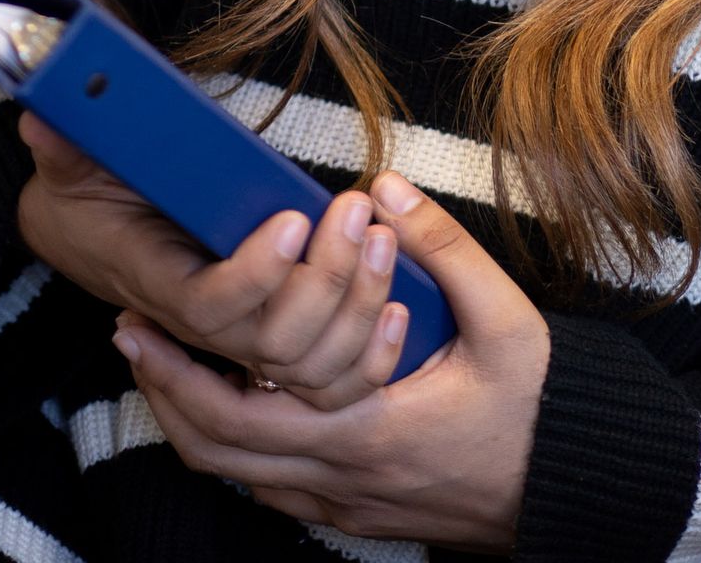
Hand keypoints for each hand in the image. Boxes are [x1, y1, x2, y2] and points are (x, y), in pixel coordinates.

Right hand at [15, 116, 409, 407]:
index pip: (210, 309)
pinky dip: (369, 356)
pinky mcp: (272, 340)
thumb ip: (63, 142)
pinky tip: (401, 305)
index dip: (254, 276)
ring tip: (383, 239)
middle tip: (358, 213)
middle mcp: (202, 325)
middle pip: (273, 343)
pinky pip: (328, 380)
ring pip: (308, 367)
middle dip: (325, 282)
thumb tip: (44, 112)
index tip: (293, 218)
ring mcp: (240, 340)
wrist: (92, 229)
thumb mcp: (70, 160)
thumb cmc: (91, 188)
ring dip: (355, 310)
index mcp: (159, 283)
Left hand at [117, 169, 550, 551]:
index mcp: (362, 429)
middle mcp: (338, 477)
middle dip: (162, 391)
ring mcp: (343, 502)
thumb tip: (382, 188)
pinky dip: (236, 449)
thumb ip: (441, 248)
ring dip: (193, 421)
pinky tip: (233, 402)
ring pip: (238, 476)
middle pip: (215, 450)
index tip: (142, 318)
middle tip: (130, 336)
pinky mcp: (355, 511)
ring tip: (166, 363)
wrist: (570, 485)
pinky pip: (272, 488)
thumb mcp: (503, 317)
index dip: (178, 371)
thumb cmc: (537, 406)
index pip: (235, 413)